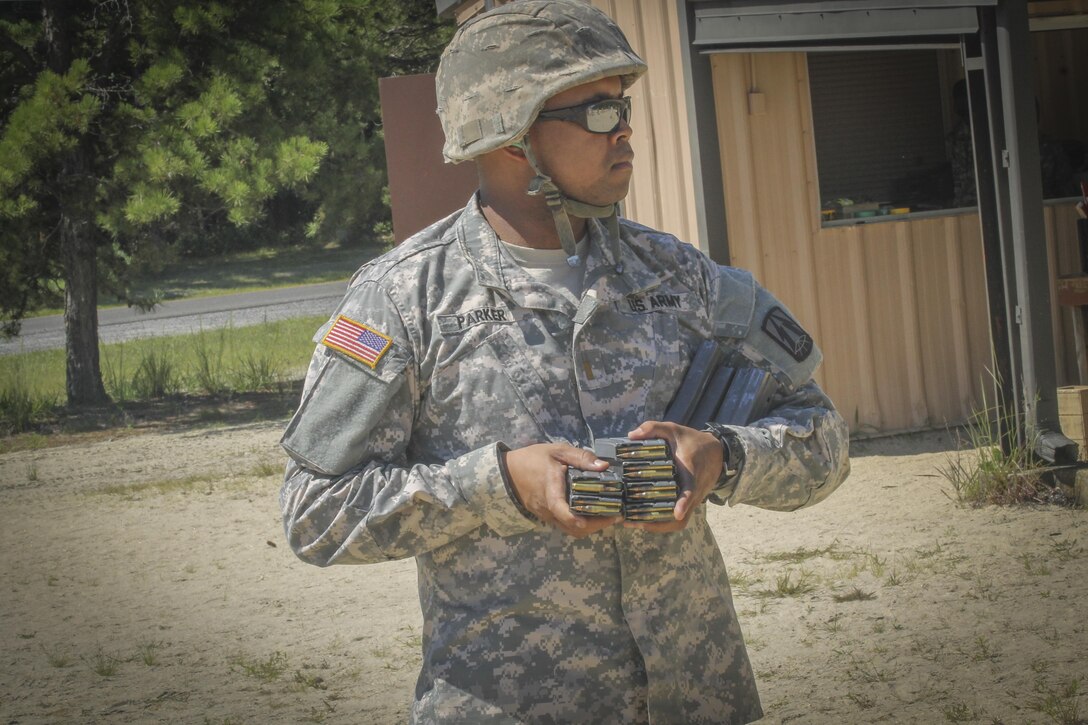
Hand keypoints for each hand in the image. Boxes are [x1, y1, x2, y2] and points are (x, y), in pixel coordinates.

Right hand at [502, 443, 620, 537]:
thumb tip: (603, 466)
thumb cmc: (533, 459)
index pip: (562, 510)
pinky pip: (565, 526)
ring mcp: (547, 515)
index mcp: (551, 489)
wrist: (508, 472)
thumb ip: (580, 457)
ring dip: (590, 527)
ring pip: (570, 530)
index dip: (578, 518)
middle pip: (573, 527)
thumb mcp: (557, 451)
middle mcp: (548, 508)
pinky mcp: (547, 517)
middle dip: (596, 525)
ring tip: (608, 515)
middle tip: (616, 515)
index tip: (600, 518)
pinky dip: (581, 524)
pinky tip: (593, 513)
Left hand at [623, 421, 723, 532]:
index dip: (684, 502)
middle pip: (681, 516)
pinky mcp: (689, 504)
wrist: (715, 453)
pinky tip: (642, 520)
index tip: (677, 513)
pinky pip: (677, 520)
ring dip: (658, 526)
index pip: (690, 490)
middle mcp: (693, 490)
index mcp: (691, 472)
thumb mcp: (674, 429)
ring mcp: (692, 500)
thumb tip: (632, 436)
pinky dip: (661, 523)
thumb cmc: (692, 441)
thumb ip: (654, 428)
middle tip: (634, 522)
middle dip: (659, 523)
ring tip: (633, 523)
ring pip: (678, 522)